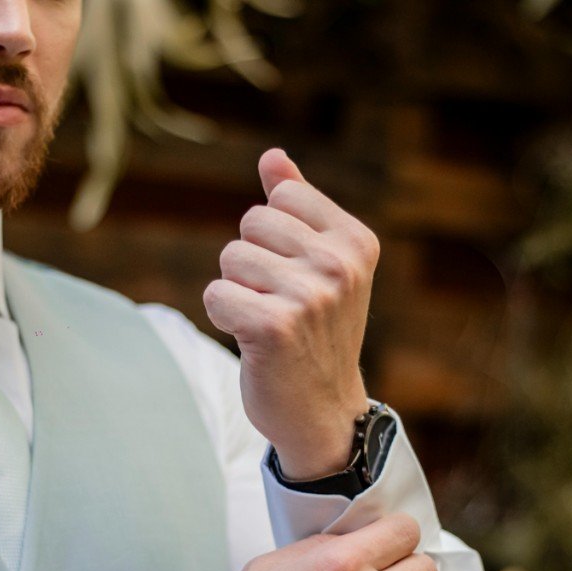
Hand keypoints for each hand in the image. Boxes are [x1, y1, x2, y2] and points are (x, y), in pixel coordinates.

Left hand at [204, 149, 380, 479]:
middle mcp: (339, 266)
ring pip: (230, 259)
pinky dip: (223, 318)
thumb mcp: (319, 266)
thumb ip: (298, 207)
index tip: (298, 277)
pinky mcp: (274, 327)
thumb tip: (272, 157)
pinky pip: (215, 294)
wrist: (322, 412)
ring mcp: (309, 297)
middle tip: (280, 306)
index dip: (274, 237)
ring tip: (269, 323)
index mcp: (356, 242)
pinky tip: (252, 341)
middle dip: (251, 264)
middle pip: (250, 223)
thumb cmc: (315, 334)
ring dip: (237, 292)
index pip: (281, 199)